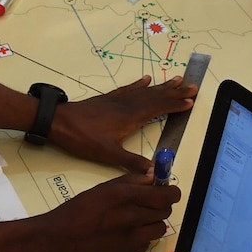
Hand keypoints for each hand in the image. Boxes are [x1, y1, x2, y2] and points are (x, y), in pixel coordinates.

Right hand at [32, 172, 179, 251]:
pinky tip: (124, 236)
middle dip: (160, 207)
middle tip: (149, 206)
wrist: (56, 242)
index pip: (165, 195)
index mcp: (124, 197)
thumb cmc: (76, 211)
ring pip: (159, 230)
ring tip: (137, 222)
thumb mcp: (102, 189)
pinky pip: (145, 245)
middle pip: (165, 212)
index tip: (169, 192)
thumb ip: (130, 181)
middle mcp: (131, 218)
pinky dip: (140, 239)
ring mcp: (131, 241)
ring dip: (152, 224)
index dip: (171, 193)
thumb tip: (154, 176)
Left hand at [52, 75, 197, 170]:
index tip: (192, 101)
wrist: (58, 122)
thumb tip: (153, 171)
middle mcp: (127, 105)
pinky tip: (146, 79)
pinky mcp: (108, 99)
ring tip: (177, 79)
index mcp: (130, 117)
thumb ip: (131, 162)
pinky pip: (128, 89)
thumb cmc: (82, 138)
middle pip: (156, 96)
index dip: (175, 104)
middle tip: (193, 86)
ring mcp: (118, 100)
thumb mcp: (108, 154)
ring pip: (145, 91)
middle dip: (175, 92)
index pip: (159, 108)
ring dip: (162, 86)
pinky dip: (139, 84)